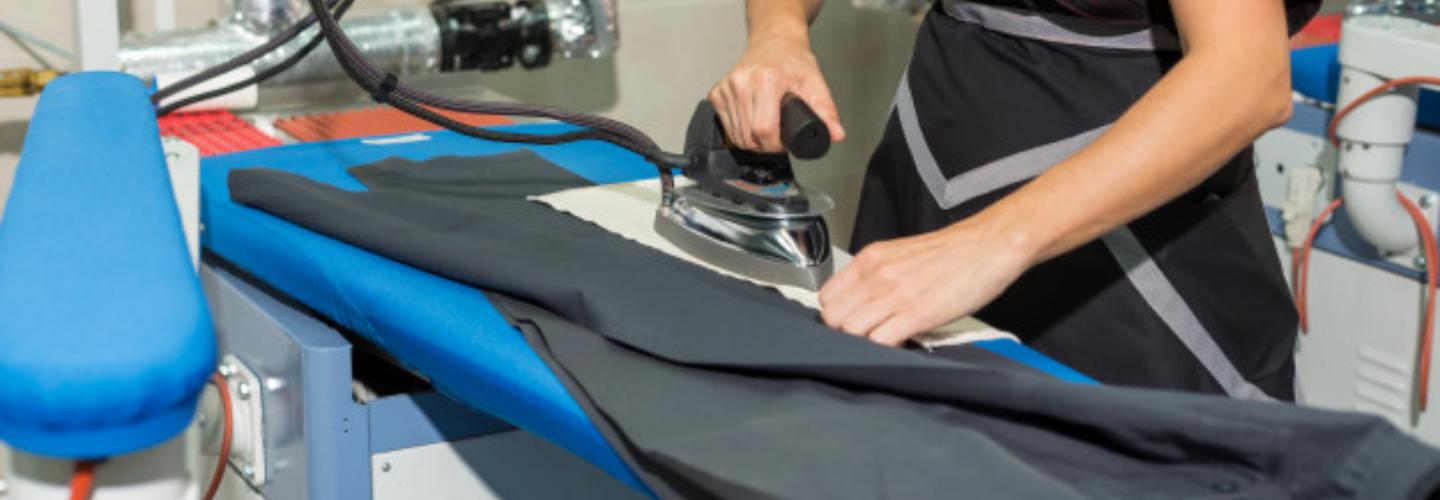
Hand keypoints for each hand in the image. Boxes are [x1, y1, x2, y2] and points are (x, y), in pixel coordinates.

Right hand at [708, 34, 844, 151]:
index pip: (763, 129)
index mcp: (766, 80)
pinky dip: (738, 131)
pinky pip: (725, 126)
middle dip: (764, 145)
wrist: (773, 42)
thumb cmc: (792, 61)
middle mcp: (742, 82)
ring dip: (751, 140)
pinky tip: (751, 121)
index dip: (775, 144)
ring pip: (735, 135)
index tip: (783, 142)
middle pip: (748, 136)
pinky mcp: (717, 93)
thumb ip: (826, 112)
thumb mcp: (815, 84)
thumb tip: (835, 135)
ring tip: (766, 128)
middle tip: (777, 136)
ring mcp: (726, 88)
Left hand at [818, 220, 1033, 345]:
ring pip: (851, 331)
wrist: (987, 246)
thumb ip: (876, 276)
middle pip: (833, 317)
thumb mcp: (900, 255)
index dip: (837, 313)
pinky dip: (885, 348)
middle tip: (866, 333)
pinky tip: (900, 342)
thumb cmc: (951, 253)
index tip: (849, 320)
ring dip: (863, 342)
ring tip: (884, 338)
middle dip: (845, 332)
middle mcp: (876, 275)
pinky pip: (880, 341)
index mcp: (870, 259)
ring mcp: (894, 295)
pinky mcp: (916, 314)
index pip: (827, 296)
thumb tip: (861, 302)